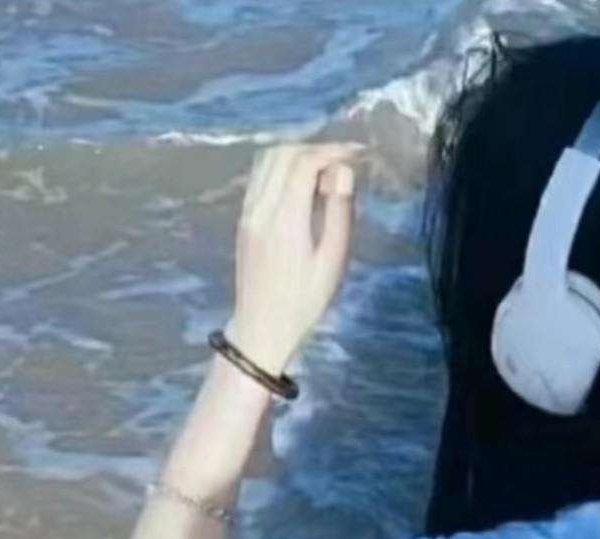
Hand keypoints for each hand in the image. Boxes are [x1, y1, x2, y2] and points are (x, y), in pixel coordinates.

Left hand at [224, 140, 363, 375]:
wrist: (261, 329)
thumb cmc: (303, 303)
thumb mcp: (332, 262)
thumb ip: (338, 212)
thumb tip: (342, 171)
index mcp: (284, 221)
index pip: (304, 163)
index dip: (332, 150)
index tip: (357, 154)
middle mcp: (260, 210)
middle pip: (282, 153)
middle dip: (315, 148)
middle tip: (342, 162)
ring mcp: (247, 213)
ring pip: (266, 161)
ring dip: (296, 155)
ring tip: (323, 170)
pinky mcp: (242, 220)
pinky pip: (259, 178)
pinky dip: (281, 168)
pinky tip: (301, 185)